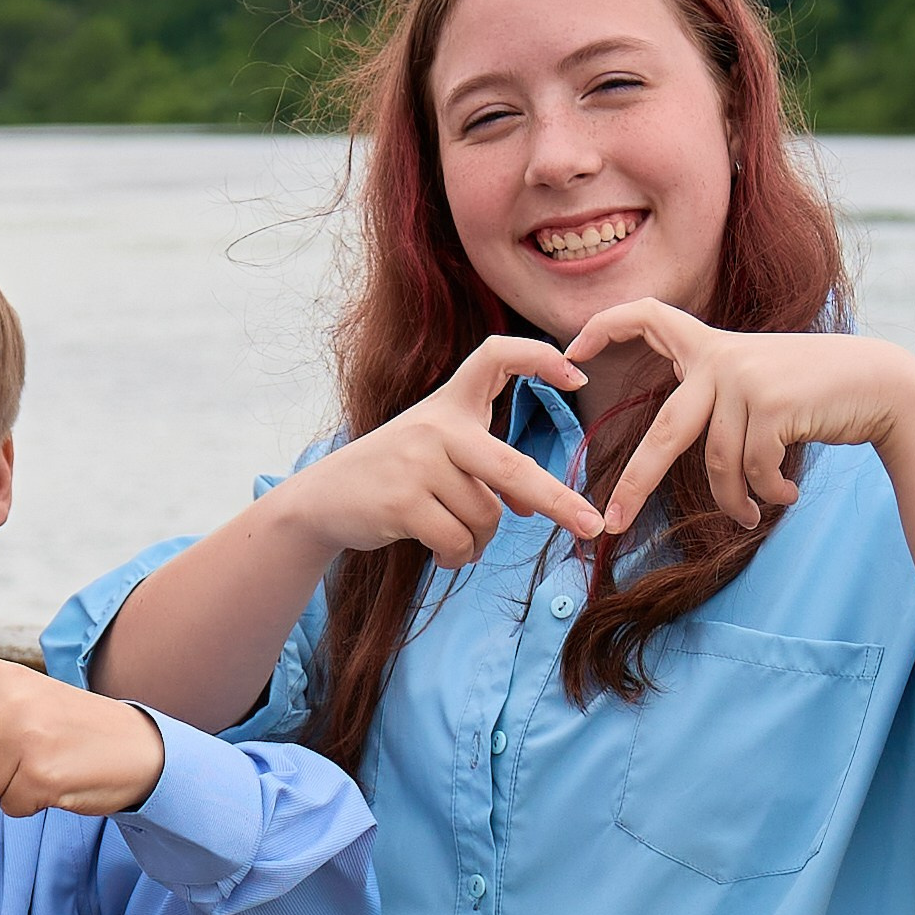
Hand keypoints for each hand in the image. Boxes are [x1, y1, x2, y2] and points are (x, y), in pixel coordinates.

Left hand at [0, 639, 165, 823]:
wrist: (136, 746)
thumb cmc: (72, 724)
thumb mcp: (25, 705)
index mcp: (5, 677)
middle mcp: (12, 703)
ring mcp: (28, 739)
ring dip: (4, 785)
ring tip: (42, 765)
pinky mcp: (43, 775)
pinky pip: (9, 804)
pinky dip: (26, 802)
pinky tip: (54, 782)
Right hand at [274, 335, 606, 570]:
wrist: (322, 500)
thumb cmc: (392, 476)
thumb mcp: (435, 456)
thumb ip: (482, 470)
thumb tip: (527, 508)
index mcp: (448, 405)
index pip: (494, 357)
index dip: (538, 357)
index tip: (577, 375)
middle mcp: (435, 426)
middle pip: (512, 468)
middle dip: (558, 502)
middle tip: (592, 527)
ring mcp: (417, 463)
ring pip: (486, 517)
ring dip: (478, 542)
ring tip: (453, 540)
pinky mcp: (402, 502)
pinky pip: (458, 541)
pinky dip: (457, 557)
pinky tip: (440, 554)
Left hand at [563, 298, 914, 531]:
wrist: (882, 386)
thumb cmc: (816, 392)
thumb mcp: (758, 382)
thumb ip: (717, 398)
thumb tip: (673, 449)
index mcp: (711, 347)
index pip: (647, 315)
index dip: (606, 326)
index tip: (571, 353)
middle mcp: (720, 358)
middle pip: (664, 434)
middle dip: (635, 486)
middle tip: (610, 523)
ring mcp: (744, 379)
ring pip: (716, 464)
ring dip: (734, 501)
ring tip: (749, 516)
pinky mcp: (769, 404)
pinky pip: (751, 470)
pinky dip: (764, 495)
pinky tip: (784, 496)